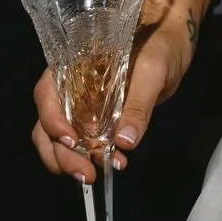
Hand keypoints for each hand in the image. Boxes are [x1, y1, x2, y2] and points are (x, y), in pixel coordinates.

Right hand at [32, 12, 191, 182]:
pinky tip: (114, 163)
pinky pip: (85, 142)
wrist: (174, 45)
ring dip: (71, 161)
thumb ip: (139, 103)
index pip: (47, 93)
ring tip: (93, 175)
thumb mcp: (153, 70)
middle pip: (47, 123)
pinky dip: (92, 157)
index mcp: (73, 66)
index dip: (52, 119)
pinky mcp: (98, 120)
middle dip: (60, 153)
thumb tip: (125, 141)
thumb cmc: (160, 45)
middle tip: (85, 173)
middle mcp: (70, 88)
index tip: (71, 141)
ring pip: (59, 138)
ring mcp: (82, 106)